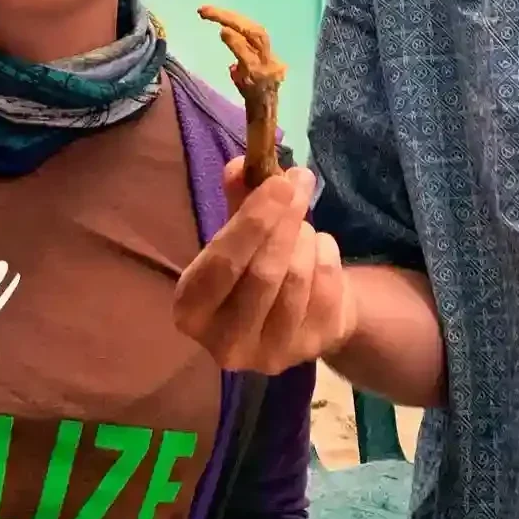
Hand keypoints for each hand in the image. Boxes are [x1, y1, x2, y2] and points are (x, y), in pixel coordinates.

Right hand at [173, 161, 356, 373]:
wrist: (302, 311)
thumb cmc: (256, 265)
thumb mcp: (239, 232)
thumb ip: (238, 198)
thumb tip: (244, 164)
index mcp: (191, 311)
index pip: (220, 268)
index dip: (250, 223)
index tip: (277, 183)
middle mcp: (225, 344)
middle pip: (263, 274)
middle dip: (284, 221)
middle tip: (298, 181)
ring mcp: (271, 354)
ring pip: (297, 279)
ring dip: (304, 238)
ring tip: (300, 225)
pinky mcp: (311, 349)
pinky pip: (327, 288)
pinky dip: (326, 256)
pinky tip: (317, 250)